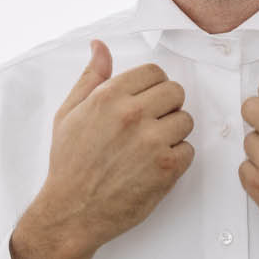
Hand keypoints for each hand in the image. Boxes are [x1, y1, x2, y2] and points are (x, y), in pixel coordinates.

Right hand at [30, 40, 194, 258]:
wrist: (72, 211)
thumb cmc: (69, 164)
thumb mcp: (69, 113)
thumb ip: (91, 78)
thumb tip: (100, 47)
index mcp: (109, 97)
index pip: (154, 72)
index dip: (153, 86)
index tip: (146, 101)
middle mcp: (132, 115)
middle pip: (175, 92)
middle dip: (166, 106)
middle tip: (150, 124)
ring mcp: (151, 142)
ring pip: (186, 120)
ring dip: (174, 132)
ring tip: (151, 147)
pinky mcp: (166, 168)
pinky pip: (189, 150)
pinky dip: (177, 158)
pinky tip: (155, 165)